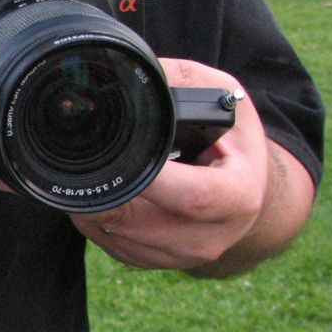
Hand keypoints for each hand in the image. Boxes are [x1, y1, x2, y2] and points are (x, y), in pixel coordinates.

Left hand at [0, 58, 268, 271]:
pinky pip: (112, 246)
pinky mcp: (156, 263)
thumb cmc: (232, 137)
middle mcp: (212, 236)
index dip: (155, 182)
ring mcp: (182, 256)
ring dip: (95, 206)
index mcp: (238, 196)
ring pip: (119, 238)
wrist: (248, 190)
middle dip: (107, 193)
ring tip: (93, 171)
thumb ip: (178, 81)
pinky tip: (102, 191)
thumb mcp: (222, 96)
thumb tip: (126, 68)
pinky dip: (96, 220)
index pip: (194, 197)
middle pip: (142, 224)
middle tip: (83, 162)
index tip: (123, 156)